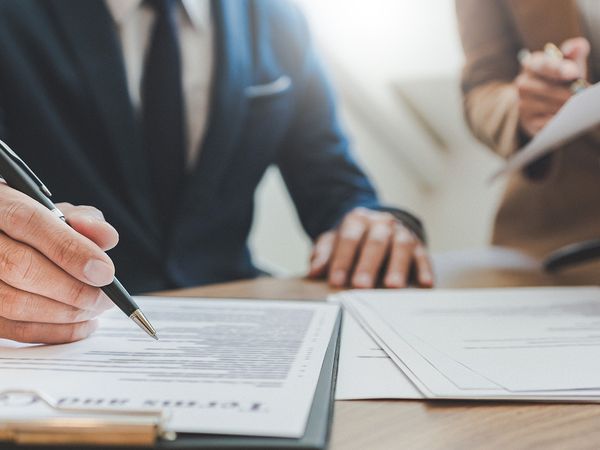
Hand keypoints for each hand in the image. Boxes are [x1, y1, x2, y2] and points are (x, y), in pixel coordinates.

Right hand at [0, 183, 117, 343]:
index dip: (69, 249)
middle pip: (18, 266)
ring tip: (95, 310)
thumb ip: (85, 220)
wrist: (4, 239)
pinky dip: (53, 332)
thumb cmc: (35, 224)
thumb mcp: (59, 211)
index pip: (27, 221)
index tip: (105, 272)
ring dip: (63, 314)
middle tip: (105, 298)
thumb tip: (106, 237)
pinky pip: (12, 328)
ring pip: (12, 302)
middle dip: (72, 288)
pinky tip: (80, 324)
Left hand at [308, 207, 432, 288]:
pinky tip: (424, 283)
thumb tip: (313, 271)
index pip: (348, 239)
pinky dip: (425, 269)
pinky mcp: (418, 245)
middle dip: (368, 265)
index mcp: (357, 220)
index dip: (342, 260)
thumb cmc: (353, 239)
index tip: (336, 281)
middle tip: (361, 286)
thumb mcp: (334, 241)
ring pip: (401, 247)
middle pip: (375, 243)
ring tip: (393, 286)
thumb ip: (323, 254)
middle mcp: (381, 223)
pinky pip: (423, 256)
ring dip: (397, 267)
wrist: (378, 225)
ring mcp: (401, 233)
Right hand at [516, 37, 588, 136]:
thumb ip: (574, 50)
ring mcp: (523, 104)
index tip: (573, 72)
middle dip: (570, 92)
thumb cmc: (558, 78)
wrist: (540, 101)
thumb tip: (576, 46)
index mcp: (531, 64)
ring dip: (568, 107)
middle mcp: (522, 83)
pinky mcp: (528, 121)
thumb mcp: (566, 62)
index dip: (559, 69)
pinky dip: (561, 120)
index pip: (545, 65)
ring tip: (579, 106)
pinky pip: (548, 122)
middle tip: (584, 94)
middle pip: (550, 89)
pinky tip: (569, 118)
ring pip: (551, 106)